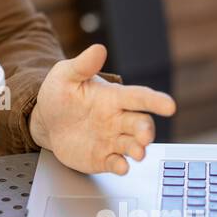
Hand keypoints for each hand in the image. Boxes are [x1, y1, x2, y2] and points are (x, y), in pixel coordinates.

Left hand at [29, 44, 175, 175]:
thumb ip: (82, 65)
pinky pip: (116, 163)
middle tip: (144, 137)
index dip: (155, 101)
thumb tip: (98, 49)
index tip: (170, 105)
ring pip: (133, 145)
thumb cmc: (61, 94)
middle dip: (146, 131)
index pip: (139, 97)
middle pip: (140, 124)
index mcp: (113, 97)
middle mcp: (118, 119)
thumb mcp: (66, 75)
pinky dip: (121, 166)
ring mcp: (112, 139)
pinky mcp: (103, 158)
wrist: (46, 121)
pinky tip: (121, 167)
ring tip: (138, 153)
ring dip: (138, 149)